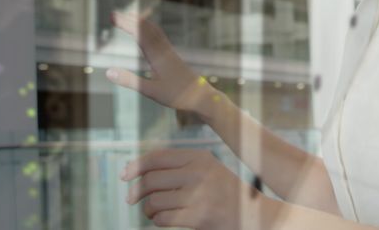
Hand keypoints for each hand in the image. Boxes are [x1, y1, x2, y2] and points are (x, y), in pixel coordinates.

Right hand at [106, 12, 218, 114]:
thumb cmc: (177, 96)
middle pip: (146, 29)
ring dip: (140, 22)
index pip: (139, 35)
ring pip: (154, 31)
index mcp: (157, 56)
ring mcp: (169, 52)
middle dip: (129, 20)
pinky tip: (149, 32)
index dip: (125, 24)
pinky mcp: (173, 57)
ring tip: (129, 16)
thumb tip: (108, 72)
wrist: (202, 97)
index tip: (112, 17)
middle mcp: (164, 50)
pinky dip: (150, 29)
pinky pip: (160, 37)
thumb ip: (130, 81)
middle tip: (113, 14)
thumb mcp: (151, 91)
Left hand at [123, 148, 275, 228]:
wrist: (253, 215)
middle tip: (131, 200)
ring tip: (152, 212)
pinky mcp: (198, 218)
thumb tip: (137, 171)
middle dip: (136, 191)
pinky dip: (157, 221)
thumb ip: (178, 167)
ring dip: (148, 209)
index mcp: (198, 157)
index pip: (157, 157)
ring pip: (154, 201)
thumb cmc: (224, 193)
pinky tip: (163, 220)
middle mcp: (198, 173)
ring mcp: (198, 195)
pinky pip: (162, 219)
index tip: (124, 175)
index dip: (136, 166)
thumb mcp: (207, 169)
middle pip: (151, 180)